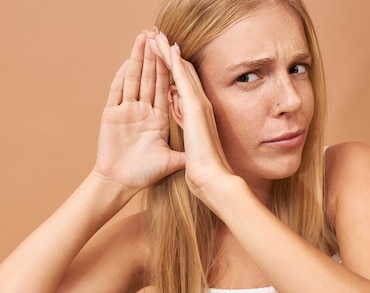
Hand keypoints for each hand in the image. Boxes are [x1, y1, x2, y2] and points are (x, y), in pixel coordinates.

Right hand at [93, 31, 184, 193]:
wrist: (121, 184)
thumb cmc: (145, 175)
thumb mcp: (173, 160)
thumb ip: (186, 150)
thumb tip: (207, 149)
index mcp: (159, 118)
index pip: (167, 85)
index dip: (170, 65)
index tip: (173, 46)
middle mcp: (143, 112)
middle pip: (151, 77)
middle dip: (155, 54)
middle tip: (156, 32)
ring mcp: (126, 112)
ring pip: (135, 78)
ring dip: (139, 58)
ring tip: (143, 37)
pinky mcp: (111, 116)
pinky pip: (117, 91)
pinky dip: (123, 75)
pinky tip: (128, 61)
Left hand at [148, 32, 234, 201]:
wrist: (214, 180)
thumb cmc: (205, 170)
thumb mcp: (194, 149)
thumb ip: (191, 134)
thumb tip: (185, 129)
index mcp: (199, 114)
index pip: (185, 85)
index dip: (174, 68)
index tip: (164, 55)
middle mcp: (200, 105)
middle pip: (183, 72)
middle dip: (169, 54)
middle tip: (158, 36)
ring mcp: (199, 104)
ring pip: (181, 70)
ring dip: (167, 52)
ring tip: (156, 35)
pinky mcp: (195, 107)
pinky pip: (181, 79)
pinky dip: (172, 62)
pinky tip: (164, 47)